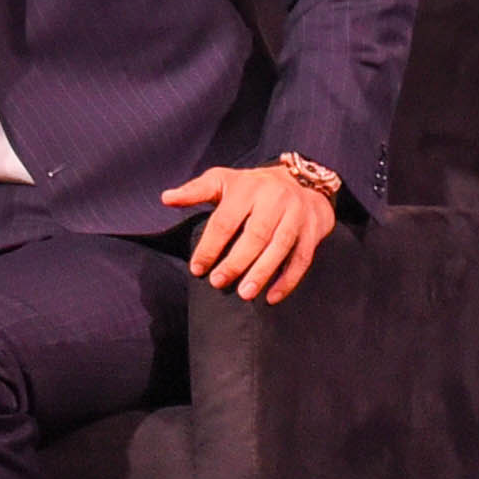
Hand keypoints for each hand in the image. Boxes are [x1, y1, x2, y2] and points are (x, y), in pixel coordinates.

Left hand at [161, 163, 335, 302]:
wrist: (303, 181)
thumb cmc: (253, 186)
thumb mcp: (223, 180)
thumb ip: (195, 191)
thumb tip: (166, 198)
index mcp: (247, 188)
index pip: (226, 221)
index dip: (210, 246)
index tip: (197, 269)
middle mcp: (274, 199)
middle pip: (255, 235)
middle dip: (236, 262)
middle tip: (218, 283)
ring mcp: (296, 214)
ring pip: (280, 246)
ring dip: (262, 273)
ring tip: (244, 294)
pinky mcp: (313, 229)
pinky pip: (302, 257)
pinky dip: (288, 279)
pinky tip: (272, 297)